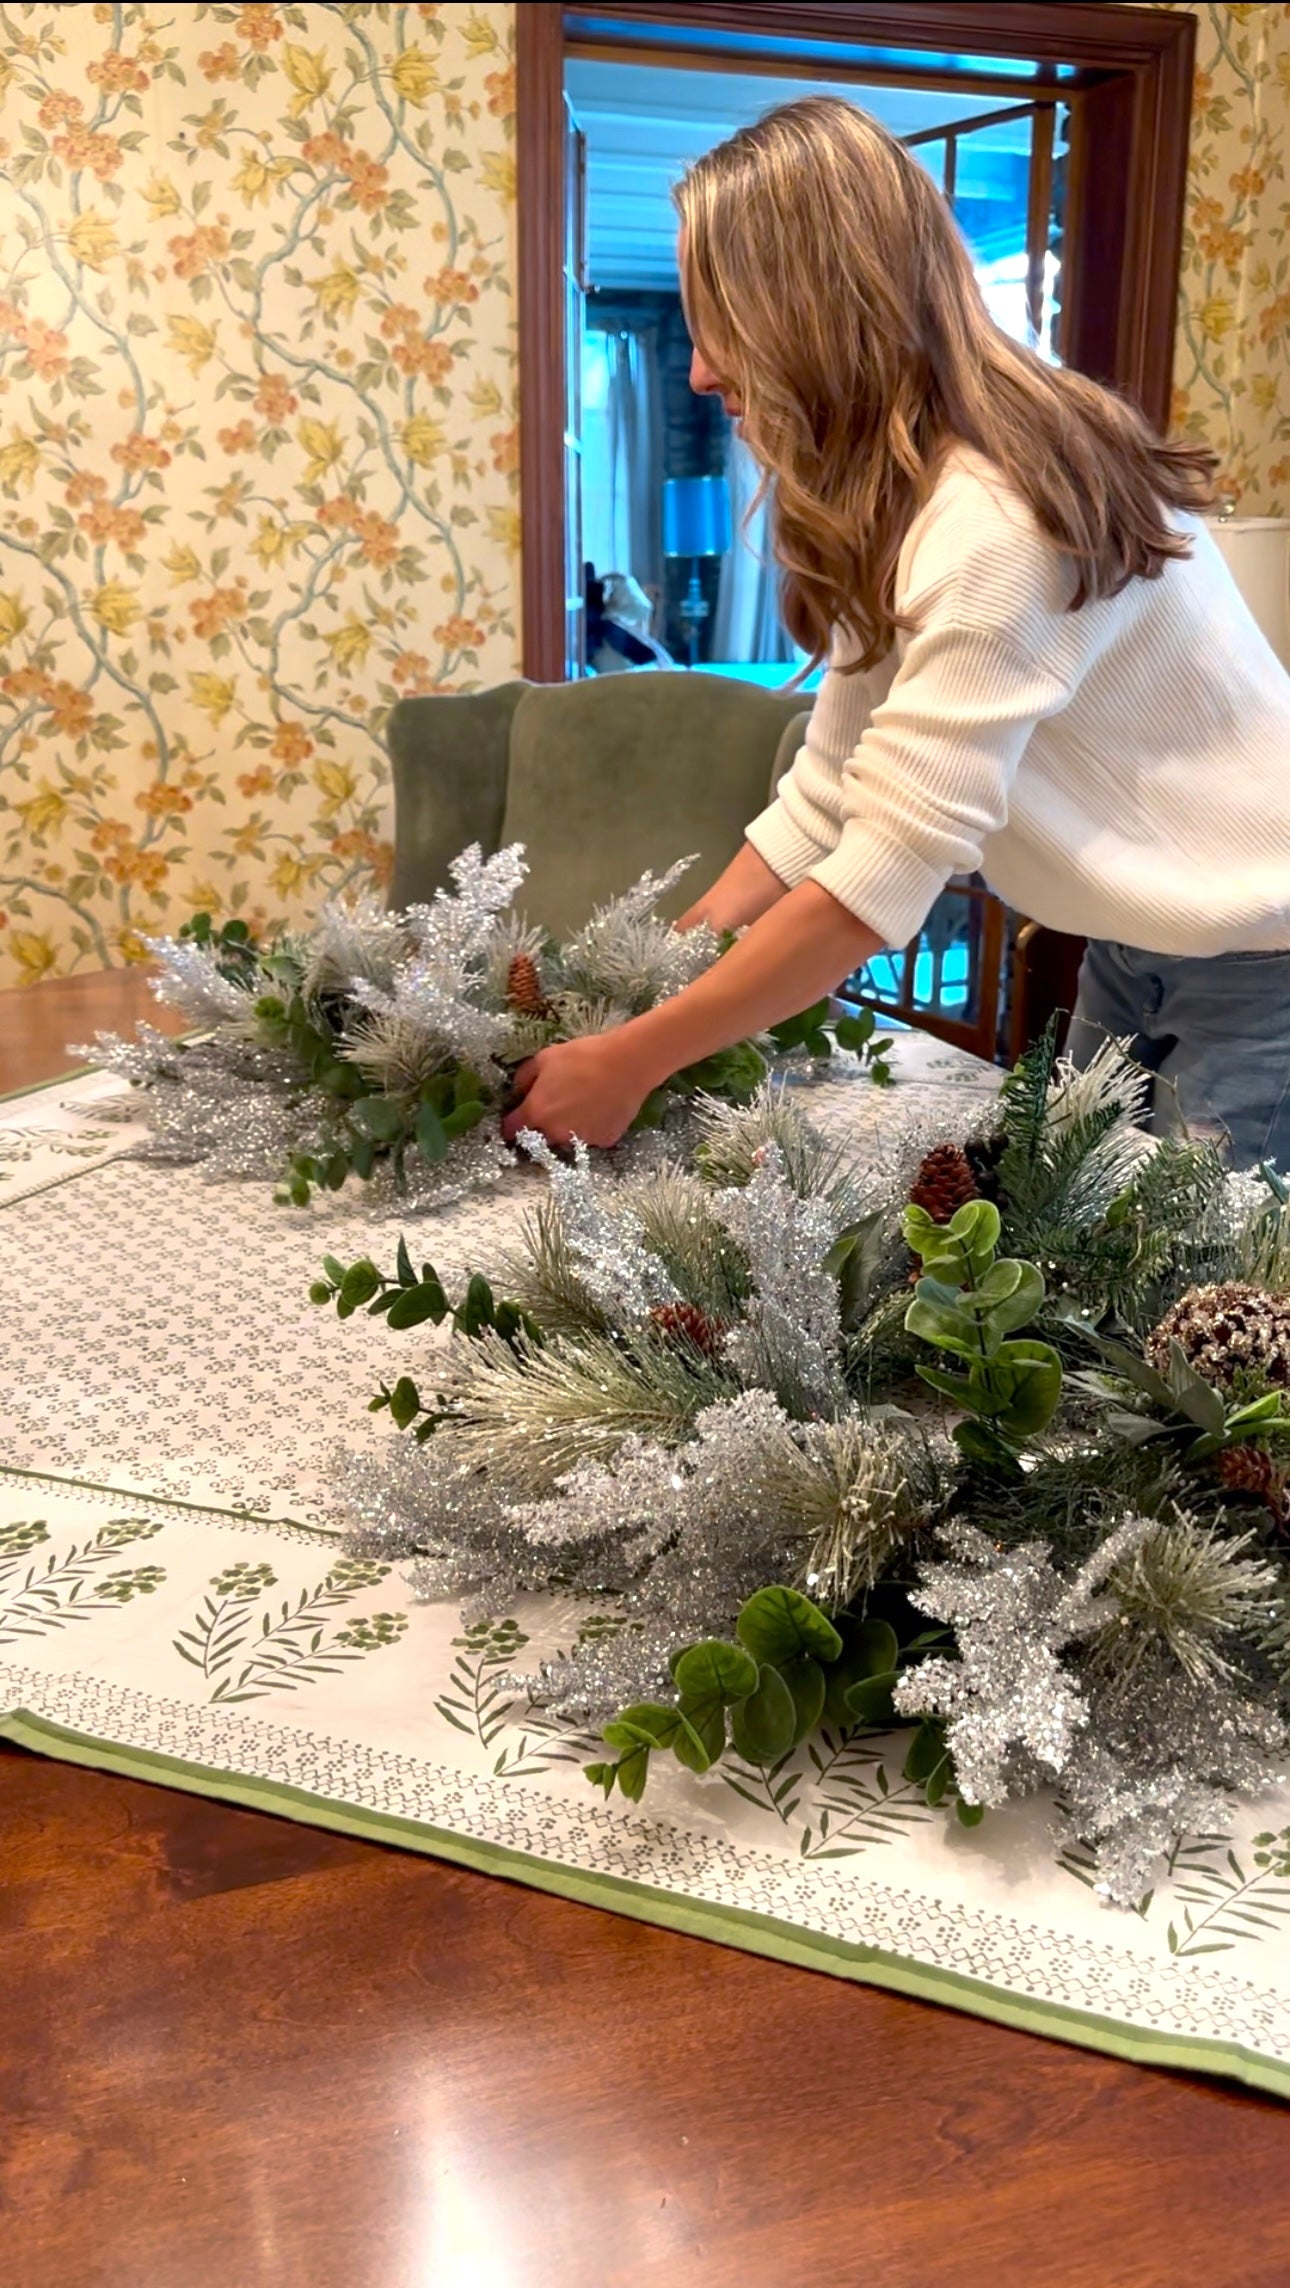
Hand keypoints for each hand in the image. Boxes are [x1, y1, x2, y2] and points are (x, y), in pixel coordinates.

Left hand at [500, 1031, 653, 1150]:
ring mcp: (580, 1140)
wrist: (627, 1063)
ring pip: (566, 1139)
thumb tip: (519, 1091)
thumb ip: (525, 1077)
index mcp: (536, 1112)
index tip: (517, 1117)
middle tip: (556, 1105)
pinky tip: (601, 1109)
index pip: (511, 1130)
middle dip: (542, 1126)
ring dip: (567, 1128)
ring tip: (582, 1106)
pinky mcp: (604, 1141)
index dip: (512, 1123)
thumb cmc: (582, 1056)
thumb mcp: (545, 1058)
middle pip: (539, 1137)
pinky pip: (591, 1138)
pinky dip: (592, 1128)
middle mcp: (555, 1133)